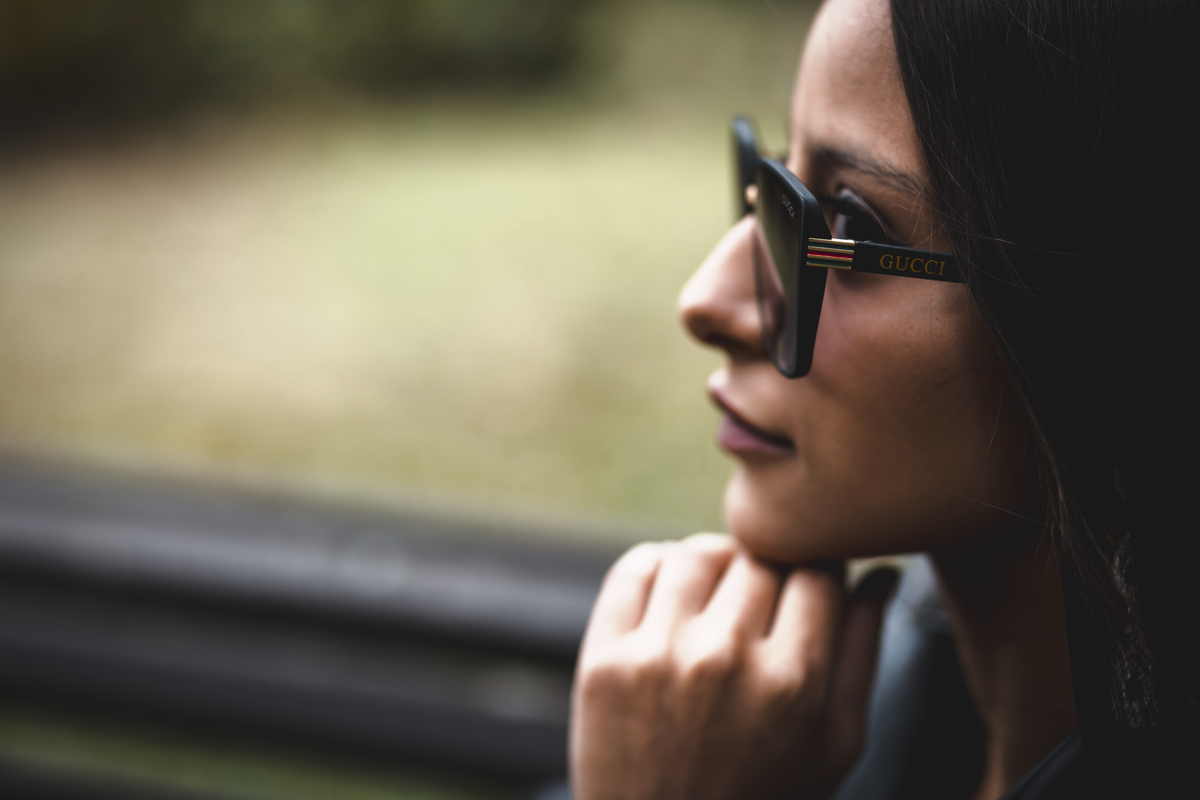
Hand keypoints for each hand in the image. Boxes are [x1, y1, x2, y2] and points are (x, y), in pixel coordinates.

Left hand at [569, 533, 896, 799]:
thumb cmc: (766, 798)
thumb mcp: (835, 745)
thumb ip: (862, 652)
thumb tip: (881, 571)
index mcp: (794, 681)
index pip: (818, 572)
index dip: (820, 573)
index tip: (809, 590)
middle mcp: (725, 658)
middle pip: (759, 557)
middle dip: (768, 570)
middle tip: (762, 601)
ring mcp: (658, 656)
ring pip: (699, 552)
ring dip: (716, 561)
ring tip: (719, 592)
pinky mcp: (604, 659)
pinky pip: (636, 568)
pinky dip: (659, 564)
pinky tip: (673, 593)